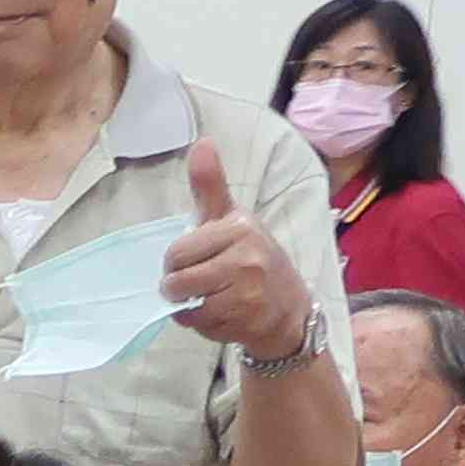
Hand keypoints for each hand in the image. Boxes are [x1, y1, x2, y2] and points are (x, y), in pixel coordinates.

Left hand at [164, 139, 316, 358]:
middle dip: (179, 285)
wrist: (289, 309)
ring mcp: (247, 285)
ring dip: (188, 305)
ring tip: (211, 297)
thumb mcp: (232, 219)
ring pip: (183, 299)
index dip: (178, 261)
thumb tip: (202, 142)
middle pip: (176, 276)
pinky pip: (195, 320)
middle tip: (203, 282)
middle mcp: (247, 252)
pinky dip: (198, 322)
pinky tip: (221, 313)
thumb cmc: (251, 259)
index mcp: (239, 226)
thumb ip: (210, 186)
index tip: (198, 261)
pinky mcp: (243, 313)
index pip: (177, 250)